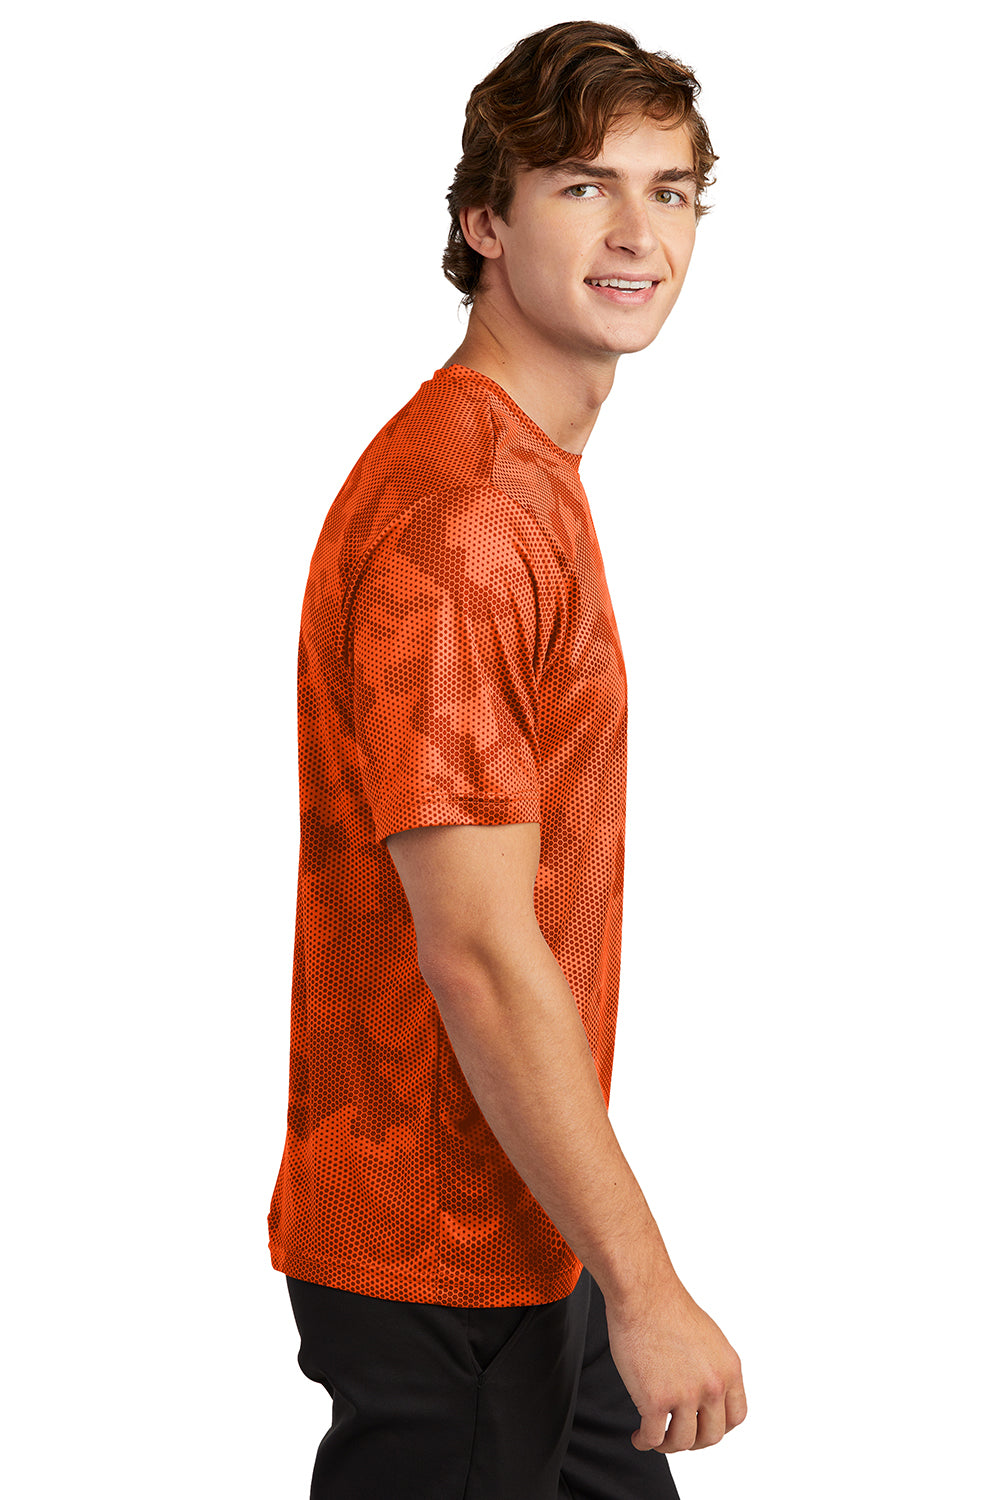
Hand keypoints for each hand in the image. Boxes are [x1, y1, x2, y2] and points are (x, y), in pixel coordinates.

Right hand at [604, 1278, 746, 1452]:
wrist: (643, 1293)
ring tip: (654, 1436)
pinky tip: (639, 1436)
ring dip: (667, 1444)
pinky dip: (645, 1442)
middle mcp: (713, 1385)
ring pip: (682, 1442)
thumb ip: (712, 1367)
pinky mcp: (655, 1400)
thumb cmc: (667, 1307)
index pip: (736, 1417)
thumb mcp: (708, 1337)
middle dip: (693, 1441)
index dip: (718, 1427)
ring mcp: (685, 1395)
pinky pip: (653, 1437)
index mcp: (729, 1369)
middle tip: (676, 1434)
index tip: (702, 1427)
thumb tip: (705, 1389)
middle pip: (712, 1436)